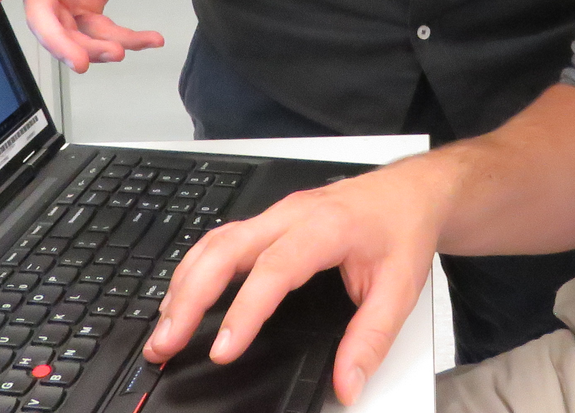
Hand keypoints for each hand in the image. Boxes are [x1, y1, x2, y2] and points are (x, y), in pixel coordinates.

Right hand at [143, 157, 455, 405]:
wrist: (412, 191)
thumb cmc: (403, 230)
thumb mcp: (400, 289)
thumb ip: (371, 340)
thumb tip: (346, 384)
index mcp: (326, 227)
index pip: (274, 269)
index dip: (244, 310)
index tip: (223, 349)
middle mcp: (292, 215)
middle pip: (226, 249)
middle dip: (190, 297)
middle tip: (166, 343)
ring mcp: (277, 214)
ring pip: (216, 241)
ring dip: (184, 283)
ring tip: (163, 328)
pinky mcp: (270, 221)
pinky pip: (222, 240)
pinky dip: (195, 269)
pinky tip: (182, 296)